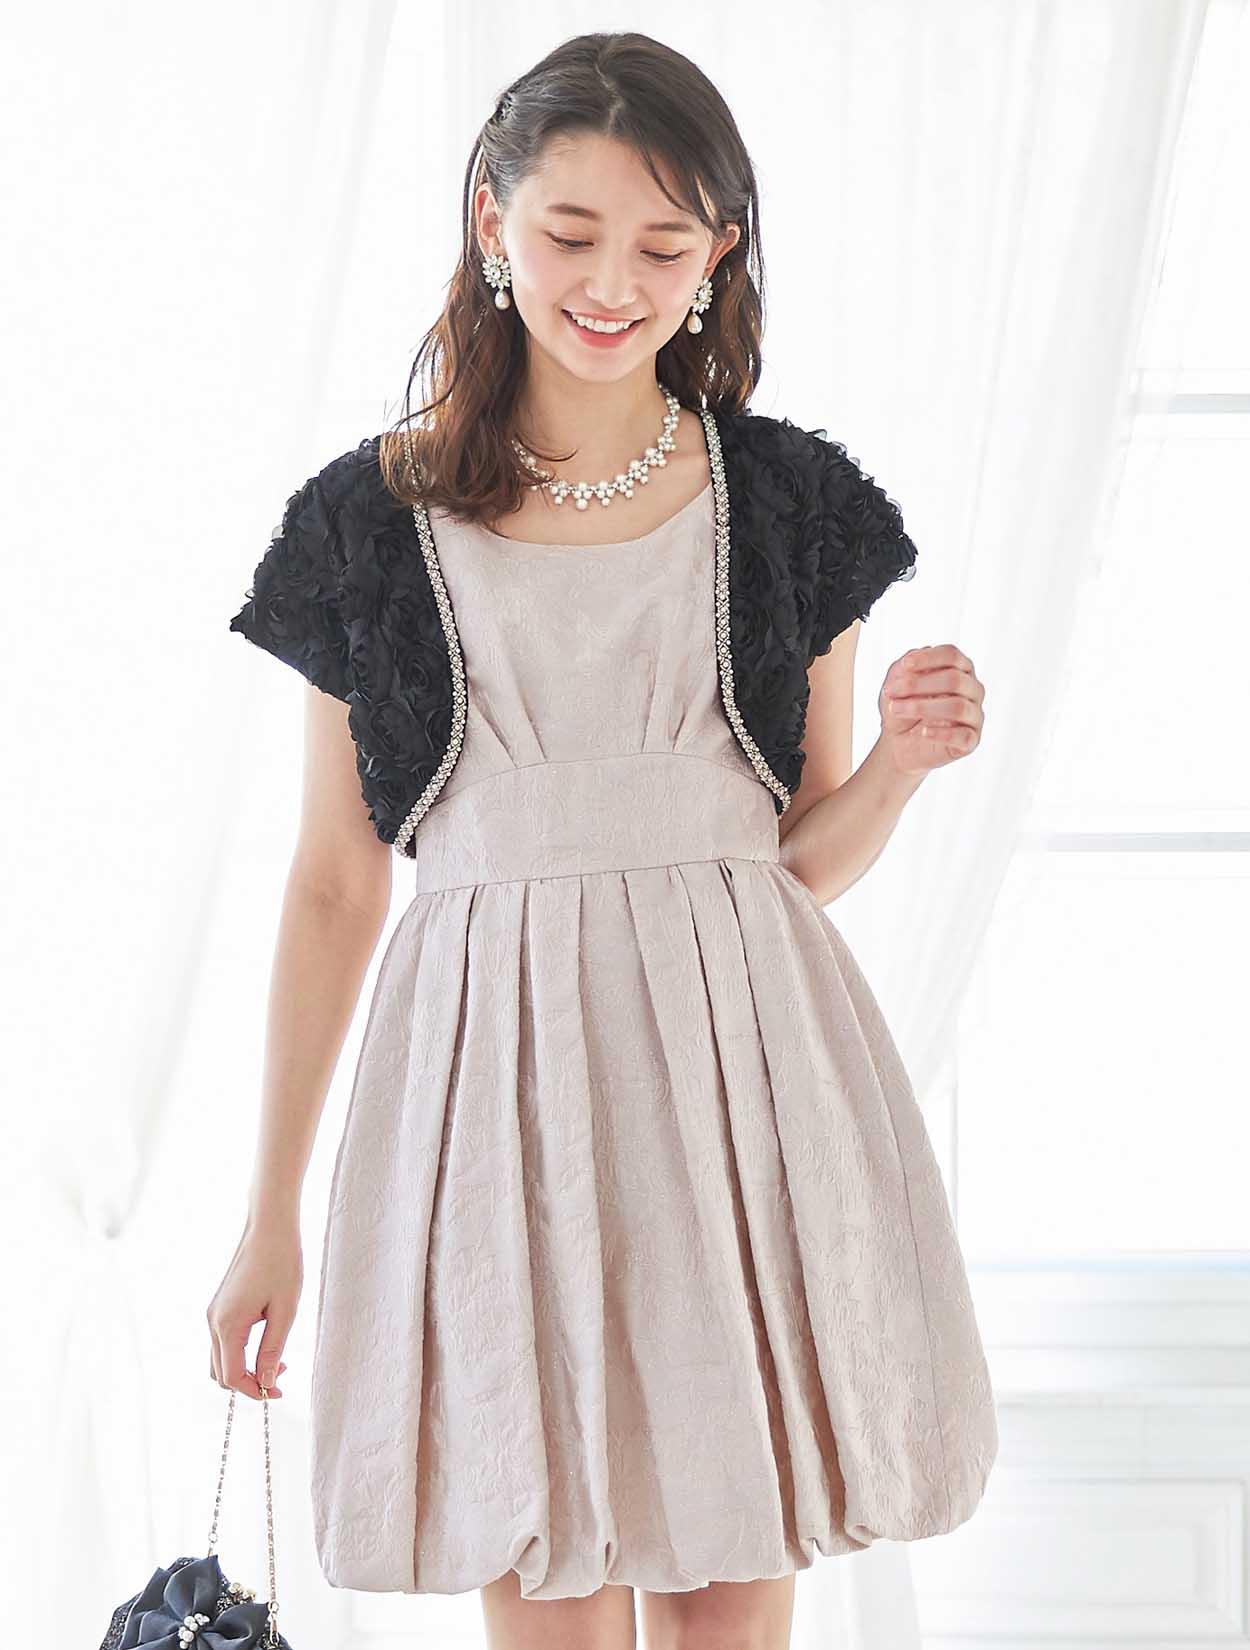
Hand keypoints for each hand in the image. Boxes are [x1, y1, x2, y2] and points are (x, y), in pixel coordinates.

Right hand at [206, 1218, 302, 1399]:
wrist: (270, 1226)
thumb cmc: (282, 1263)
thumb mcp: (285, 1310)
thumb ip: (273, 1350)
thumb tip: (267, 1383)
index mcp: (227, 1325)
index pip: (232, 1376)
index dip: (255, 1391)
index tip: (279, 1392)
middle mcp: (213, 1322)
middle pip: (220, 1373)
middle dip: (248, 1383)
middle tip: (281, 1378)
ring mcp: (213, 1313)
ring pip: (220, 1359)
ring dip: (244, 1369)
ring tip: (277, 1361)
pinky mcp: (219, 1306)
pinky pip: (223, 1342)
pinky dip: (240, 1353)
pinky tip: (266, 1344)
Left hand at [879, 643, 984, 776]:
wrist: (899, 744)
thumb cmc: (903, 709)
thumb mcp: (896, 685)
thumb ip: (904, 669)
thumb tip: (915, 656)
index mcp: (959, 670)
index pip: (951, 655)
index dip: (928, 658)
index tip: (904, 665)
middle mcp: (972, 690)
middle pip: (954, 679)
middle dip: (917, 685)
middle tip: (890, 692)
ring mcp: (974, 715)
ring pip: (958, 706)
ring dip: (922, 707)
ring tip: (897, 710)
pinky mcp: (971, 740)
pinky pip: (963, 735)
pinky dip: (941, 733)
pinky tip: (923, 732)